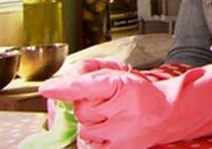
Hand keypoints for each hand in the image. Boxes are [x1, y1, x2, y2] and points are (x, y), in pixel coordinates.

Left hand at [40, 62, 211, 148]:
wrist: (166, 114)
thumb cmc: (141, 92)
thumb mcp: (120, 73)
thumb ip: (94, 70)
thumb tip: (71, 74)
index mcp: (120, 84)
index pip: (85, 86)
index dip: (63, 87)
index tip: (45, 88)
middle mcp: (121, 109)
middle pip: (81, 109)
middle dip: (87, 104)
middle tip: (104, 101)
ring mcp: (121, 132)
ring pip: (84, 129)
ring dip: (91, 122)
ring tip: (108, 116)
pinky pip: (90, 145)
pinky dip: (92, 138)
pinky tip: (104, 129)